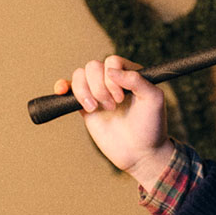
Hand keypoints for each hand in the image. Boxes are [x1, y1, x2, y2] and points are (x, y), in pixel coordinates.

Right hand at [55, 55, 173, 187]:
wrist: (140, 153)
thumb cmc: (151, 126)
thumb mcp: (154, 99)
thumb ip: (137, 80)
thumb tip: (110, 70)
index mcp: (131, 75)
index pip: (112, 61)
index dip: (112, 78)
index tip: (122, 98)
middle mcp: (113, 81)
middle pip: (93, 66)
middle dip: (99, 88)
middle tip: (113, 107)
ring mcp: (98, 92)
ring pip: (79, 75)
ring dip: (84, 91)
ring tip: (96, 109)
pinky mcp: (85, 106)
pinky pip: (69, 89)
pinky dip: (62, 86)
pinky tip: (62, 91)